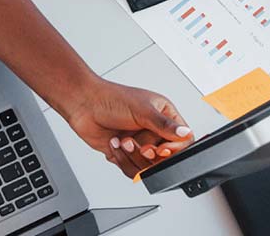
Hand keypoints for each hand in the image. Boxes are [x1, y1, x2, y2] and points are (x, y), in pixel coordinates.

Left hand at [61, 79, 193, 177]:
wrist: (84, 106)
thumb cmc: (111, 99)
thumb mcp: (142, 110)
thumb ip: (164, 125)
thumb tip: (185, 133)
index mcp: (163, 114)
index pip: (183, 139)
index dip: (174, 149)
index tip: (160, 149)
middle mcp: (154, 129)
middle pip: (165, 157)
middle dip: (147, 151)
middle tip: (138, 143)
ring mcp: (140, 142)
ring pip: (148, 166)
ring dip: (132, 155)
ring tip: (122, 140)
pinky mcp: (127, 154)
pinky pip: (132, 170)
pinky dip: (122, 159)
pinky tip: (115, 144)